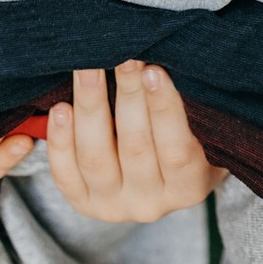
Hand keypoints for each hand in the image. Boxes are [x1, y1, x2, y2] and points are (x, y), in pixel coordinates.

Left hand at [47, 60, 226, 222]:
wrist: (161, 179)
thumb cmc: (189, 142)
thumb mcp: (202, 132)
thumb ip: (190, 109)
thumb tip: (163, 64)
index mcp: (188, 188)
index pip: (176, 150)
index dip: (164, 109)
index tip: (154, 70)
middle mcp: (150, 204)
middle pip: (134, 147)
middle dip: (128, 96)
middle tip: (123, 57)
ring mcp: (114, 206)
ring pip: (95, 158)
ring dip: (90, 108)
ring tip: (88, 70)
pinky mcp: (83, 202)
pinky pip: (65, 173)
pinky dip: (60, 141)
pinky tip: (60, 108)